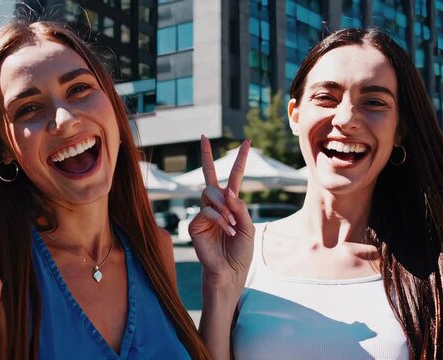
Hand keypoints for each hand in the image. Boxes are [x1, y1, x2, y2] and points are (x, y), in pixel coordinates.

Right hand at [189, 136, 254, 289]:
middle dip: (206, 156)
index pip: (234, 178)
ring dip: (224, 207)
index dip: (240, 160)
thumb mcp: (248, 228)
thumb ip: (239, 208)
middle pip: (210, 176)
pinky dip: (219, 220)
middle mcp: (215, 206)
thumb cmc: (240, 253)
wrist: (230, 273)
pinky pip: (206, 212)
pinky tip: (226, 231)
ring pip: (210, 193)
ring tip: (232, 225)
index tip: (247, 142)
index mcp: (231, 205)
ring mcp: (203, 214)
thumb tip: (228, 190)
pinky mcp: (194, 225)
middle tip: (203, 137)